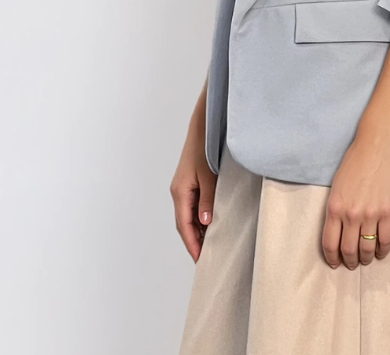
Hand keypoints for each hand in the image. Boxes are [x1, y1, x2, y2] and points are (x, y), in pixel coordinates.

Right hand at [170, 116, 216, 261]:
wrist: (203, 128)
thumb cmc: (205, 149)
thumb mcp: (209, 176)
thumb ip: (208, 199)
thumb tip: (205, 223)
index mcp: (180, 192)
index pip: (184, 225)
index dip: (192, 244)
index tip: (200, 261)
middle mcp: (179, 192)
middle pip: (185, 223)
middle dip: (194, 242)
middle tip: (207, 260)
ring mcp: (184, 187)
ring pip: (189, 216)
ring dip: (198, 231)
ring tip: (210, 247)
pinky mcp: (190, 183)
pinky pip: (193, 206)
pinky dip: (200, 219)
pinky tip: (210, 225)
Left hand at [321, 129, 389, 269]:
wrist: (377, 148)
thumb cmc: (355, 162)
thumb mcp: (337, 186)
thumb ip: (336, 208)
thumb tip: (338, 229)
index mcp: (334, 207)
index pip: (330, 243)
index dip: (332, 258)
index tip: (335, 263)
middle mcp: (350, 215)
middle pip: (348, 250)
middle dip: (349, 261)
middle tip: (352, 264)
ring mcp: (370, 214)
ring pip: (366, 248)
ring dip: (366, 258)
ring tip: (366, 259)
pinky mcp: (387, 212)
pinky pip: (385, 240)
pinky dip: (383, 251)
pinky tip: (381, 252)